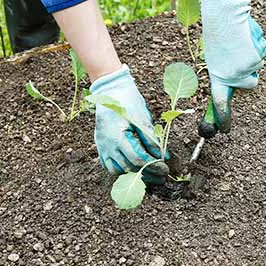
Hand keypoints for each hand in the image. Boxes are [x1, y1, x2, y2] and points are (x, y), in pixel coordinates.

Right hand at [89, 65, 167, 184]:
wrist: (109, 89)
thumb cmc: (127, 100)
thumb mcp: (142, 117)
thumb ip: (151, 139)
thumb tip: (163, 156)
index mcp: (118, 137)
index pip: (138, 160)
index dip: (153, 166)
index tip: (165, 169)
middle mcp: (107, 145)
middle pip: (129, 168)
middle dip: (148, 173)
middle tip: (162, 176)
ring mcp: (102, 146)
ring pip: (117, 170)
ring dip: (133, 174)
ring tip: (148, 173)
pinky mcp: (100, 146)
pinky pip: (108, 165)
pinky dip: (121, 169)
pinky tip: (132, 168)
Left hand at [201, 0, 265, 132]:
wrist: (225, 12)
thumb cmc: (219, 31)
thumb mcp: (216, 55)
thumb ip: (223, 71)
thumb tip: (230, 88)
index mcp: (217, 75)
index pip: (219, 103)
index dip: (223, 118)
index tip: (225, 130)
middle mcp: (231, 75)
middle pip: (249, 84)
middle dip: (249, 72)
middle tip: (240, 54)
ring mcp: (244, 68)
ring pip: (257, 67)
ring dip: (252, 55)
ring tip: (241, 40)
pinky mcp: (255, 58)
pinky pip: (262, 54)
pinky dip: (258, 45)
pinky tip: (247, 36)